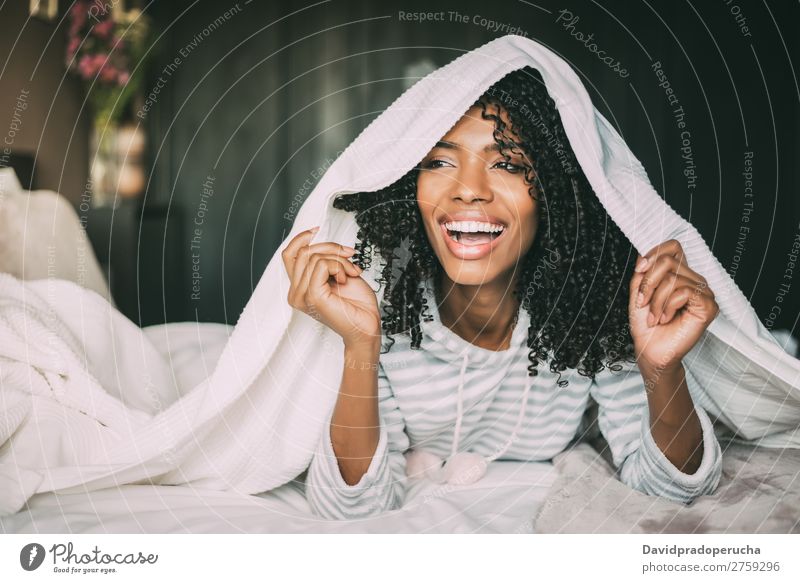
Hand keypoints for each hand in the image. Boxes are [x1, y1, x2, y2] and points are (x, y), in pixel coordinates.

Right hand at [282, 227, 381, 347]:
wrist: (367, 326)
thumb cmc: (357, 305)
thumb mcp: (338, 273)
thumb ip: (324, 261)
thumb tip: (320, 242)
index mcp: (299, 288)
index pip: (289, 255)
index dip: (301, 238)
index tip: (316, 229)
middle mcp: (296, 293)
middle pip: (303, 252)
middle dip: (330, 248)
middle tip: (349, 256)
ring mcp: (302, 296)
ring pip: (314, 257)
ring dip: (339, 260)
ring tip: (350, 273)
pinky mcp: (312, 296)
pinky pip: (322, 265)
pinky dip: (339, 266)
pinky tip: (346, 279)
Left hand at [628, 239, 718, 371]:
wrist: (650, 351)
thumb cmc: (646, 325)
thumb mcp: (638, 292)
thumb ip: (643, 272)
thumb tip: (644, 254)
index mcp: (680, 275)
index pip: (673, 247)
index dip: (653, 253)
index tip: (639, 270)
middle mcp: (694, 281)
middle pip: (668, 261)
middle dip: (648, 283)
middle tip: (642, 302)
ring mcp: (704, 293)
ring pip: (672, 278)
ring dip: (656, 300)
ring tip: (654, 316)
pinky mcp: (708, 306)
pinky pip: (684, 292)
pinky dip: (667, 306)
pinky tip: (666, 318)